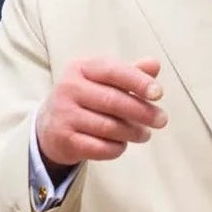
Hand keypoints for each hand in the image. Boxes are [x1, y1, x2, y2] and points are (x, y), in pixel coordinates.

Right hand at [36, 57, 167, 173]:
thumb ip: (130, 72)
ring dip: (133, 132)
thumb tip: (154, 64)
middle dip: (143, 112)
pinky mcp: (63, 139)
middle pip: (113, 101)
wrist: (50, 126)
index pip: (113, 71)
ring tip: (145, 134)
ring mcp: (64, 114)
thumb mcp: (105, 80)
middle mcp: (69, 88)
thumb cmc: (87, 98)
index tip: (159, 93)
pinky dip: (117, 147)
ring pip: (108, 127)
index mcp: (81, 68)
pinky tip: (122, 144)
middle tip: (162, 120)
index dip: (138, 81)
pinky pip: (99, 147)